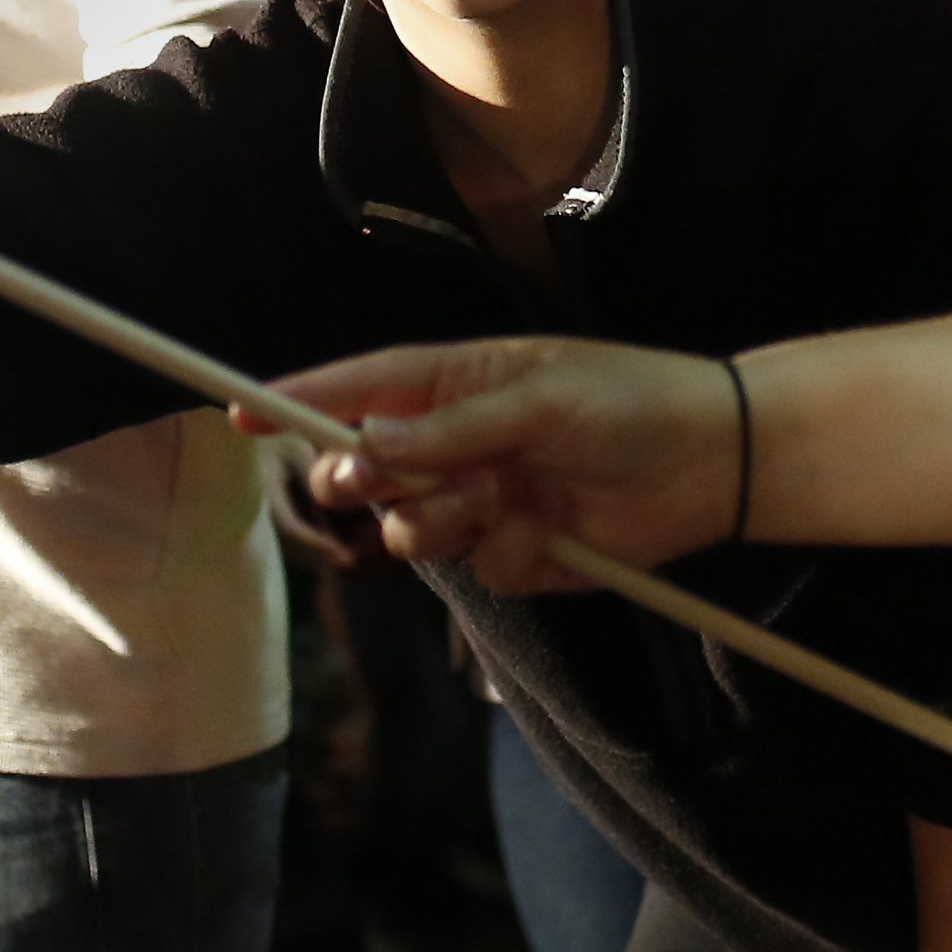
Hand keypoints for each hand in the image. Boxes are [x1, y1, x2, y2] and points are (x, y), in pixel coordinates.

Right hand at [264, 336, 744, 590]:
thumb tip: (364, 447)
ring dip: (442, 519)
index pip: (359, 391)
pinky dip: (504, 552)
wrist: (713, 465)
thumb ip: (448, 429)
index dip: (299, 403)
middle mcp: (456, 443)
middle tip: (370, 482)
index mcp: (455, 383)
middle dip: (361, 481)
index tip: (238, 412)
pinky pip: (473, 568)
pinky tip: (552, 529)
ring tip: (500, 499)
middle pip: (366, 471)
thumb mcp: (536, 400)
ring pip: (412, 528)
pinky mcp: (514, 553)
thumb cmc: (627, 402)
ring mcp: (481, 500)